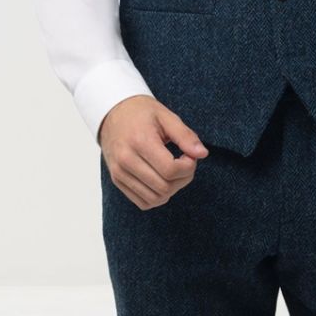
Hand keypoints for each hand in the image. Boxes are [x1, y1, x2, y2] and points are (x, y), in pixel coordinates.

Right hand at [98, 94, 208, 209]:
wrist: (113, 113)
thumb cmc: (141, 113)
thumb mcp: (166, 116)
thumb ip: (185, 136)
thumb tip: (202, 154)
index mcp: (139, 141)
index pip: (170, 170)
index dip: (188, 167)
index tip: (189, 155)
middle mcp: (126, 160)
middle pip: (164, 187)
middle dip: (183, 178)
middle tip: (184, 162)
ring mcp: (119, 173)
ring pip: (155, 199)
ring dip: (172, 189)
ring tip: (174, 170)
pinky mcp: (117, 181)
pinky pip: (143, 202)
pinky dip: (158, 197)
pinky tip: (162, 179)